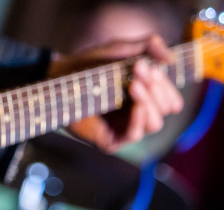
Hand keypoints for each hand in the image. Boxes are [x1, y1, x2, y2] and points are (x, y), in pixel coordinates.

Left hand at [47, 35, 183, 152]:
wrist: (63, 77)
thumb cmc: (90, 65)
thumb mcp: (122, 50)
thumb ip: (149, 46)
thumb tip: (171, 58)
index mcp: (146, 97)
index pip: (170, 98)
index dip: (165, 84)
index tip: (148, 66)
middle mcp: (138, 114)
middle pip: (166, 109)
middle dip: (157, 89)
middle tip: (139, 71)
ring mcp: (124, 128)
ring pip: (155, 123)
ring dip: (149, 102)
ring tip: (133, 85)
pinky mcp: (111, 140)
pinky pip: (135, 134)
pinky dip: (138, 119)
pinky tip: (134, 104)